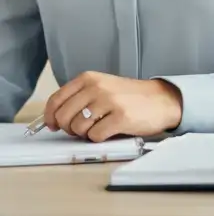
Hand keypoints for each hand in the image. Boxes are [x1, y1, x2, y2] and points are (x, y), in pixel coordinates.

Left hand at [44, 71, 182, 140]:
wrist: (161, 100)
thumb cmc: (129, 97)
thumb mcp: (103, 88)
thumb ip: (79, 98)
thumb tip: (53, 119)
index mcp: (90, 78)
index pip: (56, 100)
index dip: (50, 117)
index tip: (53, 125)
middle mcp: (98, 87)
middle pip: (63, 117)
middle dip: (69, 128)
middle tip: (82, 127)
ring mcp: (110, 101)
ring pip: (77, 128)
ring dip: (85, 133)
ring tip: (99, 126)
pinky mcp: (120, 117)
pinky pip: (95, 136)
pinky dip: (100, 137)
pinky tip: (111, 129)